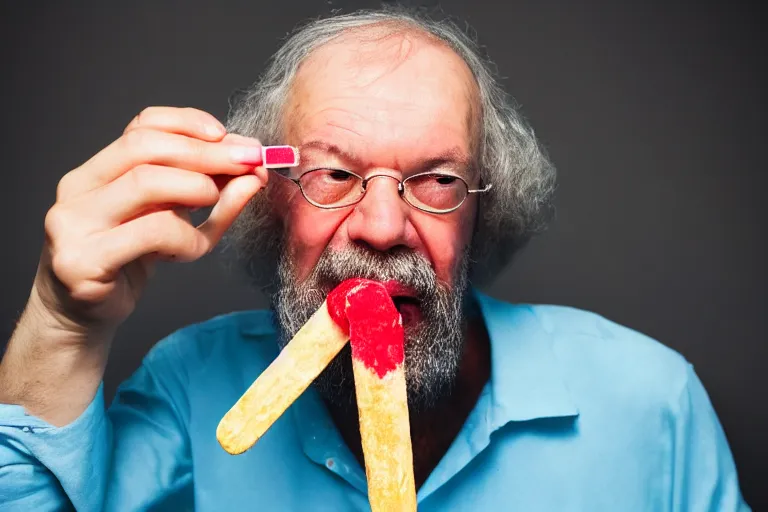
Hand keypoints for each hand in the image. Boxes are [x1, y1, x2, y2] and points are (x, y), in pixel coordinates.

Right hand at [32, 106, 266, 334]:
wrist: (83, 318)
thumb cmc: (129, 264)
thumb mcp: (171, 221)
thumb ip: (208, 195)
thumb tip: (252, 172)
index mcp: (95, 173)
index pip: (141, 126)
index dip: (187, 122)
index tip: (226, 134)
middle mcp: (76, 191)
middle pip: (144, 148)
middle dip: (206, 152)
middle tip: (248, 161)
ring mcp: (73, 224)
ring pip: (146, 183)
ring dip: (197, 187)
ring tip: (216, 200)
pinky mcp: (82, 261)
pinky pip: (152, 233)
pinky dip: (186, 236)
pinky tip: (193, 248)